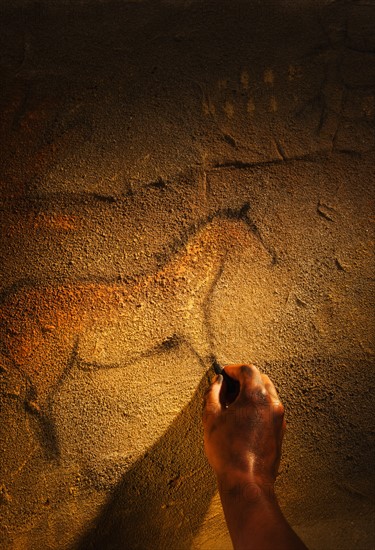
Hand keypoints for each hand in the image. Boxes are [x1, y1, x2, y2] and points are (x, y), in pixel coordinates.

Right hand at [203, 364, 284, 488]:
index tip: (223, 375)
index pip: (247, 370)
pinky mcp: (280, 430)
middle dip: (242, 380)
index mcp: (256, 396)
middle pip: (259, 379)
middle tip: (226, 389)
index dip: (233, 369)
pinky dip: (258, 405)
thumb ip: (213, 394)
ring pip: (267, 393)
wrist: (247, 481)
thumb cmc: (227, 451)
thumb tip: (217, 383)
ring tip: (233, 405)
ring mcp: (279, 417)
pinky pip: (270, 408)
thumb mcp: (211, 418)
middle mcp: (272, 403)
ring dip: (251, 393)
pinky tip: (243, 418)